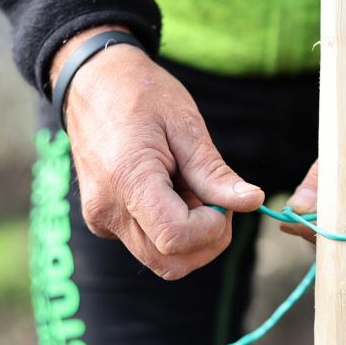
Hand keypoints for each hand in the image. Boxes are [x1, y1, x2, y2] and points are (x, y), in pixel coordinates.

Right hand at [53, 26, 264, 278]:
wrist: (92, 82)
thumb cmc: (141, 95)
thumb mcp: (185, 125)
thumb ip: (215, 172)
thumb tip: (253, 202)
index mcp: (127, 180)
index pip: (176, 238)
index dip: (211, 228)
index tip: (222, 198)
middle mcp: (107, 210)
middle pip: (171, 262)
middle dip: (207, 239)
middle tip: (215, 196)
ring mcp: (101, 220)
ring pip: (161, 261)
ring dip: (192, 238)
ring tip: (191, 189)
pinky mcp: (103, 222)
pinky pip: (148, 245)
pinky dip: (172, 230)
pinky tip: (172, 191)